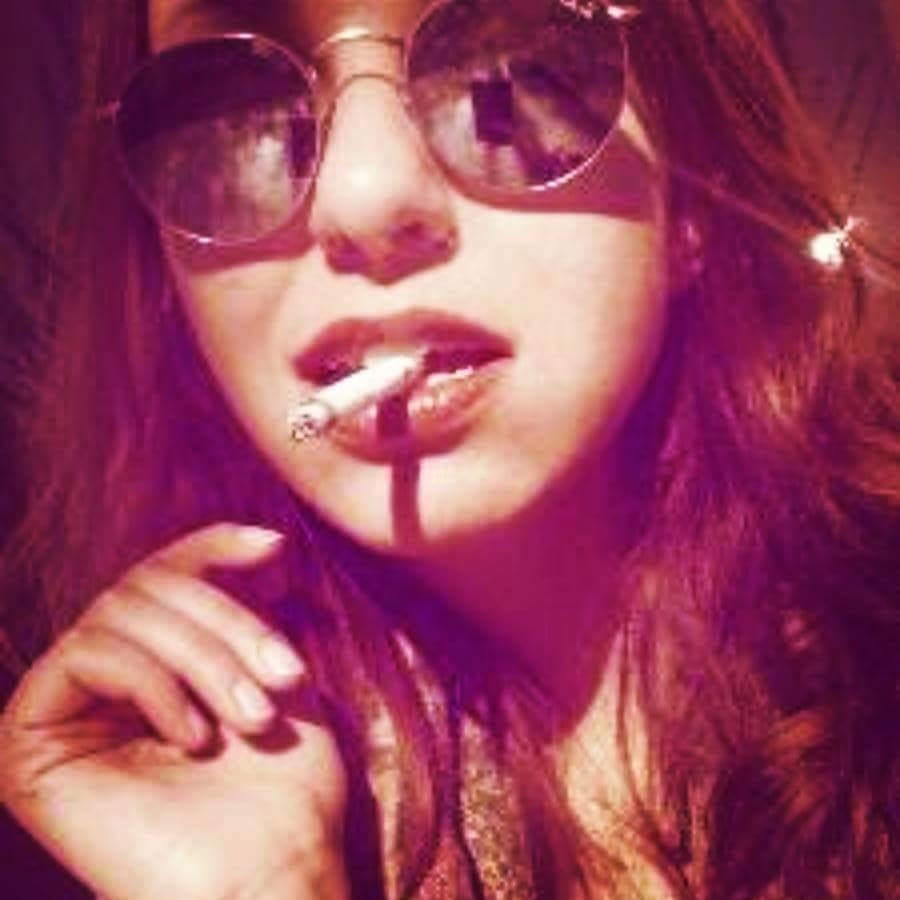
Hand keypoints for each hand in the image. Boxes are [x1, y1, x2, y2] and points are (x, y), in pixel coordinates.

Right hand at [0, 523, 348, 899]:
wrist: (268, 879)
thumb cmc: (286, 789)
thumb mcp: (280, 676)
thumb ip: (252, 612)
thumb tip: (260, 543)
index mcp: (157, 665)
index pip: (165, 576)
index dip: (214, 547)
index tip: (274, 547)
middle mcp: (103, 681)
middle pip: (146, 587)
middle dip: (227, 624)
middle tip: (283, 678)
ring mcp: (65, 710)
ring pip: (121, 613)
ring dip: (204, 657)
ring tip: (253, 718)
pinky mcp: (27, 743)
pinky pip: (87, 655)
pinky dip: (154, 681)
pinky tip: (193, 738)